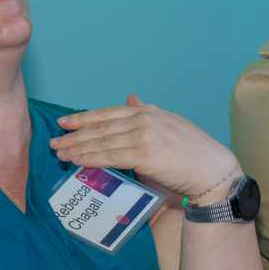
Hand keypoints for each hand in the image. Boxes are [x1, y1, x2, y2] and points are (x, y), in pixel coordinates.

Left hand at [52, 95, 240, 205]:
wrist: (214, 172)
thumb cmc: (194, 153)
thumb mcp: (170, 124)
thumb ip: (147, 112)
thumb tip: (131, 97)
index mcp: (149, 112)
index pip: (109, 113)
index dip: (85, 118)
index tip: (65, 122)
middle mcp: (145, 119)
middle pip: (101, 127)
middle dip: (75, 134)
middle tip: (54, 140)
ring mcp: (144, 135)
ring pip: (102, 142)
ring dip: (77, 147)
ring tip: (59, 152)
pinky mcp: (145, 155)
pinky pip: (109, 157)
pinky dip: (89, 158)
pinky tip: (76, 161)